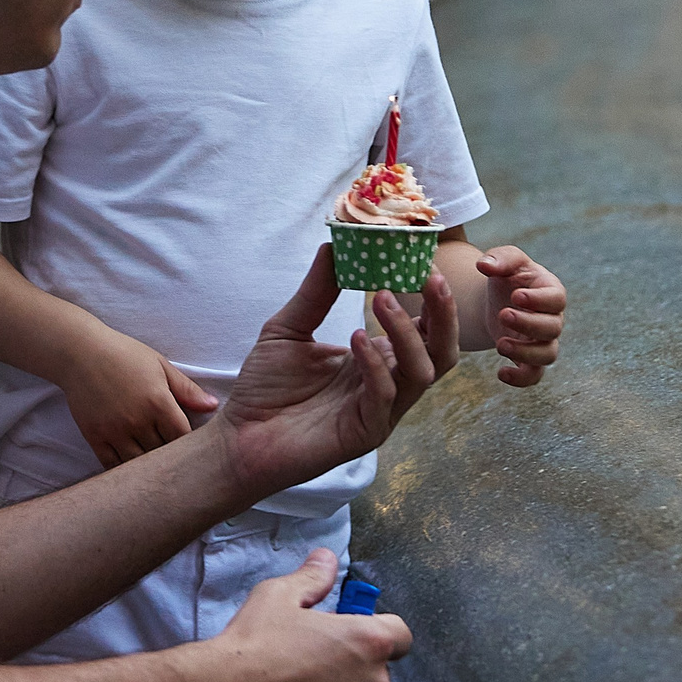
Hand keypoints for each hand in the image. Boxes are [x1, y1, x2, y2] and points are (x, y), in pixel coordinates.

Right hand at [61, 327, 221, 466]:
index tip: (193, 446)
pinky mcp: (95, 438)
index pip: (183, 437)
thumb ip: (187, 389)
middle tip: (178, 461)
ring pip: (139, 464)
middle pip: (163, 453)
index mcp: (158, 402)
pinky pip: (112, 466)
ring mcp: (115, 432)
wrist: (80, 353)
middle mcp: (138, 420)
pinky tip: (132, 471)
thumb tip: (213, 406)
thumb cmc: (124, 354)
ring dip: (149, 467)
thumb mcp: (160, 365)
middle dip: (172, 458)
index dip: (190, 444)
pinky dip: (124, 471)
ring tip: (157, 468)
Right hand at [196, 549, 407, 681]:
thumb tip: (326, 560)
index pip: (401, 634)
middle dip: (355, 658)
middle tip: (318, 652)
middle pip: (379, 666)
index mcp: (367, 641)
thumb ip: (313, 577)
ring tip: (305, 679)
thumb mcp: (281, 595)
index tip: (354, 628)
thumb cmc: (255, 646)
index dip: (379, 628)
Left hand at [211, 247, 458, 505]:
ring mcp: (380, 410)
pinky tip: (357, 338)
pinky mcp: (365, 433)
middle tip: (429, 275)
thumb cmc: (266, 388)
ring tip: (382, 297)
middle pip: (441, 351)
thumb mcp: (290, 327)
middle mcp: (388, 384)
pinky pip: (385, 396)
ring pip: (422, 371)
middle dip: (442, 313)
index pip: (424, 327)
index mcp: (378, 359)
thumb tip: (333, 245)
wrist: (238, 436)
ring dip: (407, 331)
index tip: (423, 258)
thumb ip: (316, 291)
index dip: (432, 297)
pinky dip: (376, 363)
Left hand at [474, 246, 565, 386]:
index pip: (556, 299)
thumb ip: (499, 258)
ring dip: (526, 353)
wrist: (500, 298)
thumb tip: (484, 265)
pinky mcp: (531, 359)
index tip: (516, 296)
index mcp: (551, 291)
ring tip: (500, 344)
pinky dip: (521, 379)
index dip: (539, 300)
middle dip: (529, 324)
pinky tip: (501, 373)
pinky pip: (534, 375)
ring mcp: (544, 341)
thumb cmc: (509, 275)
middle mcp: (552, 318)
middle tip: (503, 315)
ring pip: (548, 354)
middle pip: (553, 328)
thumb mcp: (505, 260)